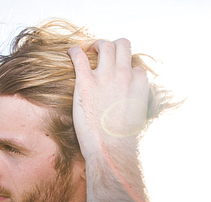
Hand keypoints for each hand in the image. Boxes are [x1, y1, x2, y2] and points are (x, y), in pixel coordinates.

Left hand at [67, 39, 148, 159]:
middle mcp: (125, 75)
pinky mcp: (86, 82)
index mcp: (140, 83)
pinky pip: (79, 57)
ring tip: (89, 51)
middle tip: (103, 53)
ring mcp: (105, 77)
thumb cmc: (123, 139)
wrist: (110, 148)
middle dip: (114, 46)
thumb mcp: (139, 117)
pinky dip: (74, 50)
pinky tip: (70, 51)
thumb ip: (136, 103)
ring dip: (97, 45)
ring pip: (105, 46)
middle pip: (123, 45)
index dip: (126, 70)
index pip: (135, 67)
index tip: (117, 77)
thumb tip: (132, 104)